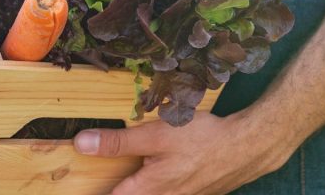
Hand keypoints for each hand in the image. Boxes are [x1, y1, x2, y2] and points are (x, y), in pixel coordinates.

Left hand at [73, 111, 292, 194]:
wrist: (247, 147)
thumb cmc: (203, 139)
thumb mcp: (157, 135)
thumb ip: (119, 142)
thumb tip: (82, 143)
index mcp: (147, 190)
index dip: (96, 192)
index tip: (77, 188)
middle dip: (120, 187)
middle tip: (102, 176)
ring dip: (137, 186)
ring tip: (132, 175)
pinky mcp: (193, 194)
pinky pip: (169, 193)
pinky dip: (156, 184)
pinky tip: (161, 168)